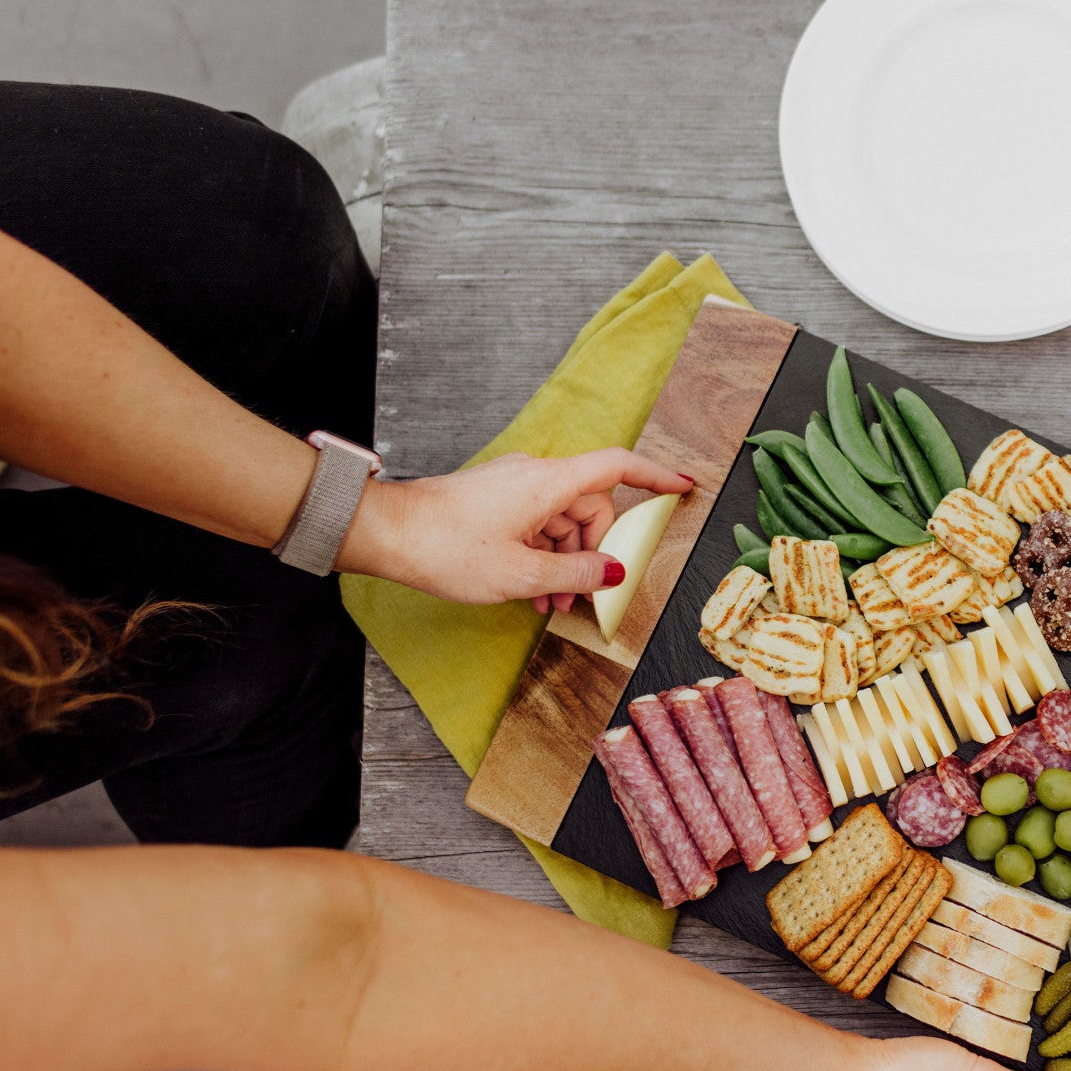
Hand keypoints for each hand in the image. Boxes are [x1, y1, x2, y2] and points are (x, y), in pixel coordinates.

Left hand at [343, 448, 691, 608]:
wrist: (385, 534)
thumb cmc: (445, 547)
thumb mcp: (521, 573)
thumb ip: (575, 574)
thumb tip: (613, 573)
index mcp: (549, 483)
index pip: (619, 467)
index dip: (657, 476)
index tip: (684, 485)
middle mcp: (536, 476)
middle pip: (591, 508)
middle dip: (594, 553)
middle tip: (586, 594)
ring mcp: (514, 487)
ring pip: (563, 522)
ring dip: (565, 562)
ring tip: (552, 604)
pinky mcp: (497, 500)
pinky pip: (538, 525)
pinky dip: (543, 555)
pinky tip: (533, 590)